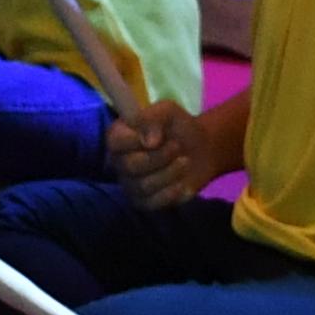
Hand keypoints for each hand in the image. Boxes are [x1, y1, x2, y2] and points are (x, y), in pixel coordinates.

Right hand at [106, 100, 232, 208]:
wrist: (201, 149)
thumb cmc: (178, 127)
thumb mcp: (168, 111)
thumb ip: (154, 117)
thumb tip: (148, 142)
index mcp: (120, 137)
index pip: (114, 141)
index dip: (136, 140)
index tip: (158, 137)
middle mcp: (120, 162)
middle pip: (130, 166)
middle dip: (160, 157)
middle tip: (178, 147)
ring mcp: (130, 184)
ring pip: (143, 186)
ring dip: (170, 173)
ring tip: (185, 162)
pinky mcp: (144, 202)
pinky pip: (151, 203)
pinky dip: (172, 193)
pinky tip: (183, 183)